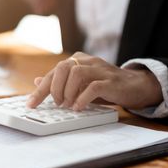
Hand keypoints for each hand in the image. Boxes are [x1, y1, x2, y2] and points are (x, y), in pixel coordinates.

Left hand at [26, 52, 163, 110]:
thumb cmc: (105, 85)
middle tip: (56, 103)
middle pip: (63, 67)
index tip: (31, 104)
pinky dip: (83, 98)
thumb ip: (61, 81)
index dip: (41, 89)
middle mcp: (88, 61)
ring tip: (68, 105)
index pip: (54, 72)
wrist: (135, 85)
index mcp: (78, 60)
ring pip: (76, 73)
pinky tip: (79, 107)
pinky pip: (94, 86)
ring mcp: (100, 70)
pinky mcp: (111, 81)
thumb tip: (38, 80)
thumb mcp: (80, 83)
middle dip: (55, 88)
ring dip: (68, 92)